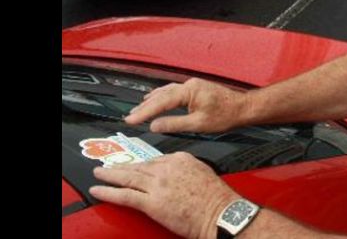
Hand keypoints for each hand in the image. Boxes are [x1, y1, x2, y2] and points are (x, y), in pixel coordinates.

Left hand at [90, 152, 239, 238]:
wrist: (220, 213)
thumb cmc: (216, 199)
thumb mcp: (202, 173)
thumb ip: (186, 171)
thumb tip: (177, 176)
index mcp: (181, 159)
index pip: (155, 159)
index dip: (141, 164)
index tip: (133, 166)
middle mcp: (167, 168)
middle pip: (138, 166)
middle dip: (121, 167)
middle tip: (107, 166)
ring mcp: (158, 184)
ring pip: (128, 177)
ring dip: (109, 175)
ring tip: (99, 174)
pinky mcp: (152, 202)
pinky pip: (125, 195)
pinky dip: (109, 192)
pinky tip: (98, 190)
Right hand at [126, 78, 247, 133]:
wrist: (243, 108)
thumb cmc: (225, 116)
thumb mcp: (198, 124)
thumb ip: (174, 124)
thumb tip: (154, 126)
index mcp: (189, 91)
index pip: (161, 102)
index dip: (144, 112)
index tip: (130, 120)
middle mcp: (188, 84)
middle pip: (161, 95)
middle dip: (145, 107)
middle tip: (129, 117)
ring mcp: (192, 85)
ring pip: (166, 91)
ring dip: (152, 100)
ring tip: (138, 109)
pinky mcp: (196, 88)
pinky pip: (174, 91)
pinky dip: (162, 96)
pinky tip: (157, 99)